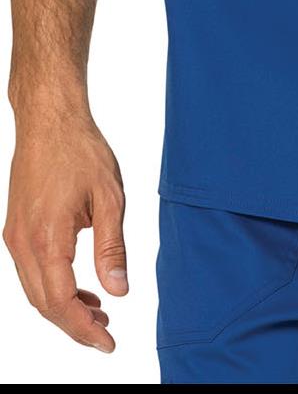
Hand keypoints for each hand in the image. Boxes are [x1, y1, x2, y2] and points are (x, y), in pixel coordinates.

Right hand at [3, 101, 127, 352]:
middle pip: (44, 304)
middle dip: (74, 326)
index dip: (83, 329)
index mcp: (48, 238)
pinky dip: (53, 287)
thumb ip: (112, 248)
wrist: (49, 119)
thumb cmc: (80, 151)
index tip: (108, 342)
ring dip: (63, 308)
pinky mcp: (15, 228)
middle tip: (106, 333)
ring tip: (98, 312)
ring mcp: (15, 236)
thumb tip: (118, 292)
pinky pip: (31, 272)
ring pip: (35, 291)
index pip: (61, 302)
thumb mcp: (109, 197)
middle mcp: (23, 243)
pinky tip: (79, 286)